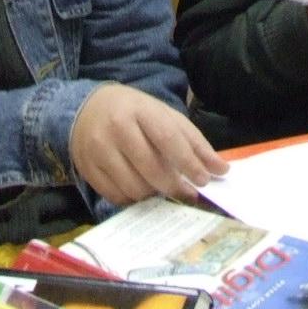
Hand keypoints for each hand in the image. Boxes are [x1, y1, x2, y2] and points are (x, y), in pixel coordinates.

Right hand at [69, 84, 227, 205]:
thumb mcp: (164, 115)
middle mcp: (116, 128)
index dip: (188, 162)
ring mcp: (98, 150)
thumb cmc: (134, 112)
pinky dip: (134, 199)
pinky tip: (142, 189)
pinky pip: (116, 196)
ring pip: (134, 187)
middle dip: (175, 185)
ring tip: (162, 187)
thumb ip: (193, 141)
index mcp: (139, 110)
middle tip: (188, 192)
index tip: (205, 180)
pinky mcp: (87, 169)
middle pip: (150, 168)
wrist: (87, 109)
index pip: (167, 139)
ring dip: (154, 194)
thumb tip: (220, 169)